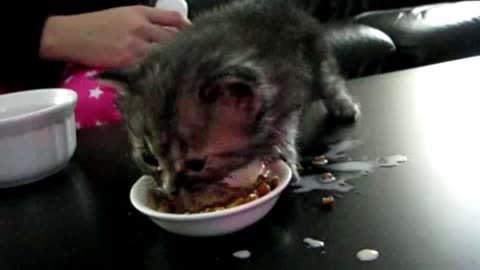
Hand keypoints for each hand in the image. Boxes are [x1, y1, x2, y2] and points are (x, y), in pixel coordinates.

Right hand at [40, 5, 190, 67]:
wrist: (70, 35)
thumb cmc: (94, 26)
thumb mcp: (121, 15)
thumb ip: (144, 23)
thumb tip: (164, 35)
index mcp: (140, 13)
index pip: (174, 18)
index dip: (187, 29)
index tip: (194, 39)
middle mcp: (141, 27)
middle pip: (174, 38)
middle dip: (185, 50)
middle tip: (193, 61)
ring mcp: (135, 44)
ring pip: (164, 54)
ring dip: (174, 63)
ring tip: (182, 72)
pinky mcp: (127, 60)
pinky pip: (150, 67)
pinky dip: (158, 73)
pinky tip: (165, 79)